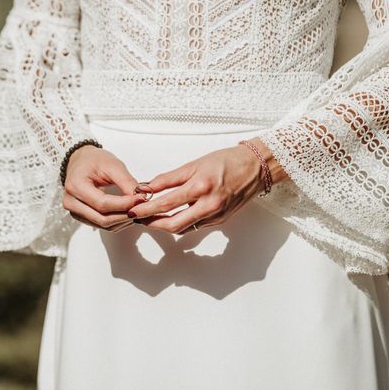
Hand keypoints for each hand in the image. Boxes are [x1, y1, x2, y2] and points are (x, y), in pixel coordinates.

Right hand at [62, 145, 144, 231]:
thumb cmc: (95, 160)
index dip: (124, 204)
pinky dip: (118, 222)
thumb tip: (141, 196)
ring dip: (123, 220)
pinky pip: (102, 225)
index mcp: (76, 186)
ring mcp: (75, 212)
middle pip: (102, 218)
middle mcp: (71, 202)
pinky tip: (128, 213)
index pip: (102, 203)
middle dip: (125, 215)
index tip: (141, 199)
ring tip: (137, 209)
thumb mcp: (112, 165)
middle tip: (142, 206)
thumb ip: (126, 182)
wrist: (81, 161)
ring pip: (104, 225)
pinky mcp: (82, 217)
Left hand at [127, 137, 286, 233]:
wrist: (255, 167)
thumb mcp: (194, 164)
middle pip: (174, 224)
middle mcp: (209, 205)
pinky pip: (195, 226)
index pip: (166, 203)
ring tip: (151, 218)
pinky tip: (171, 216)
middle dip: (153, 224)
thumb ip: (169, 178)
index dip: (146, 209)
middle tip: (139, 219)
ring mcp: (216, 215)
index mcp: (201, 187)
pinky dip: (181, 223)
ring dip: (166, 225)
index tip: (133, 210)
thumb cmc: (226, 161)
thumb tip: (147, 187)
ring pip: (184, 228)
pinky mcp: (221, 220)